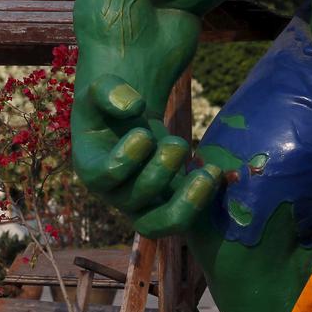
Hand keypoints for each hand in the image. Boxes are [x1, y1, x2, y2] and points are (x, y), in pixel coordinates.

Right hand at [72, 74, 222, 237]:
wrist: (129, 118)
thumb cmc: (111, 102)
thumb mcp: (102, 88)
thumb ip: (108, 91)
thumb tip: (133, 107)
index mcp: (91, 167)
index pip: (102, 178)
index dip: (124, 161)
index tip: (144, 134)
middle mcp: (116, 193)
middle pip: (135, 200)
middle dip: (160, 173)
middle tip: (179, 142)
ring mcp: (144, 203)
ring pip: (163, 223)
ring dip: (189, 204)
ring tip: (209, 174)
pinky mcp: (171, 202)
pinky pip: (189, 215)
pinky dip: (207, 200)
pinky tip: (220, 174)